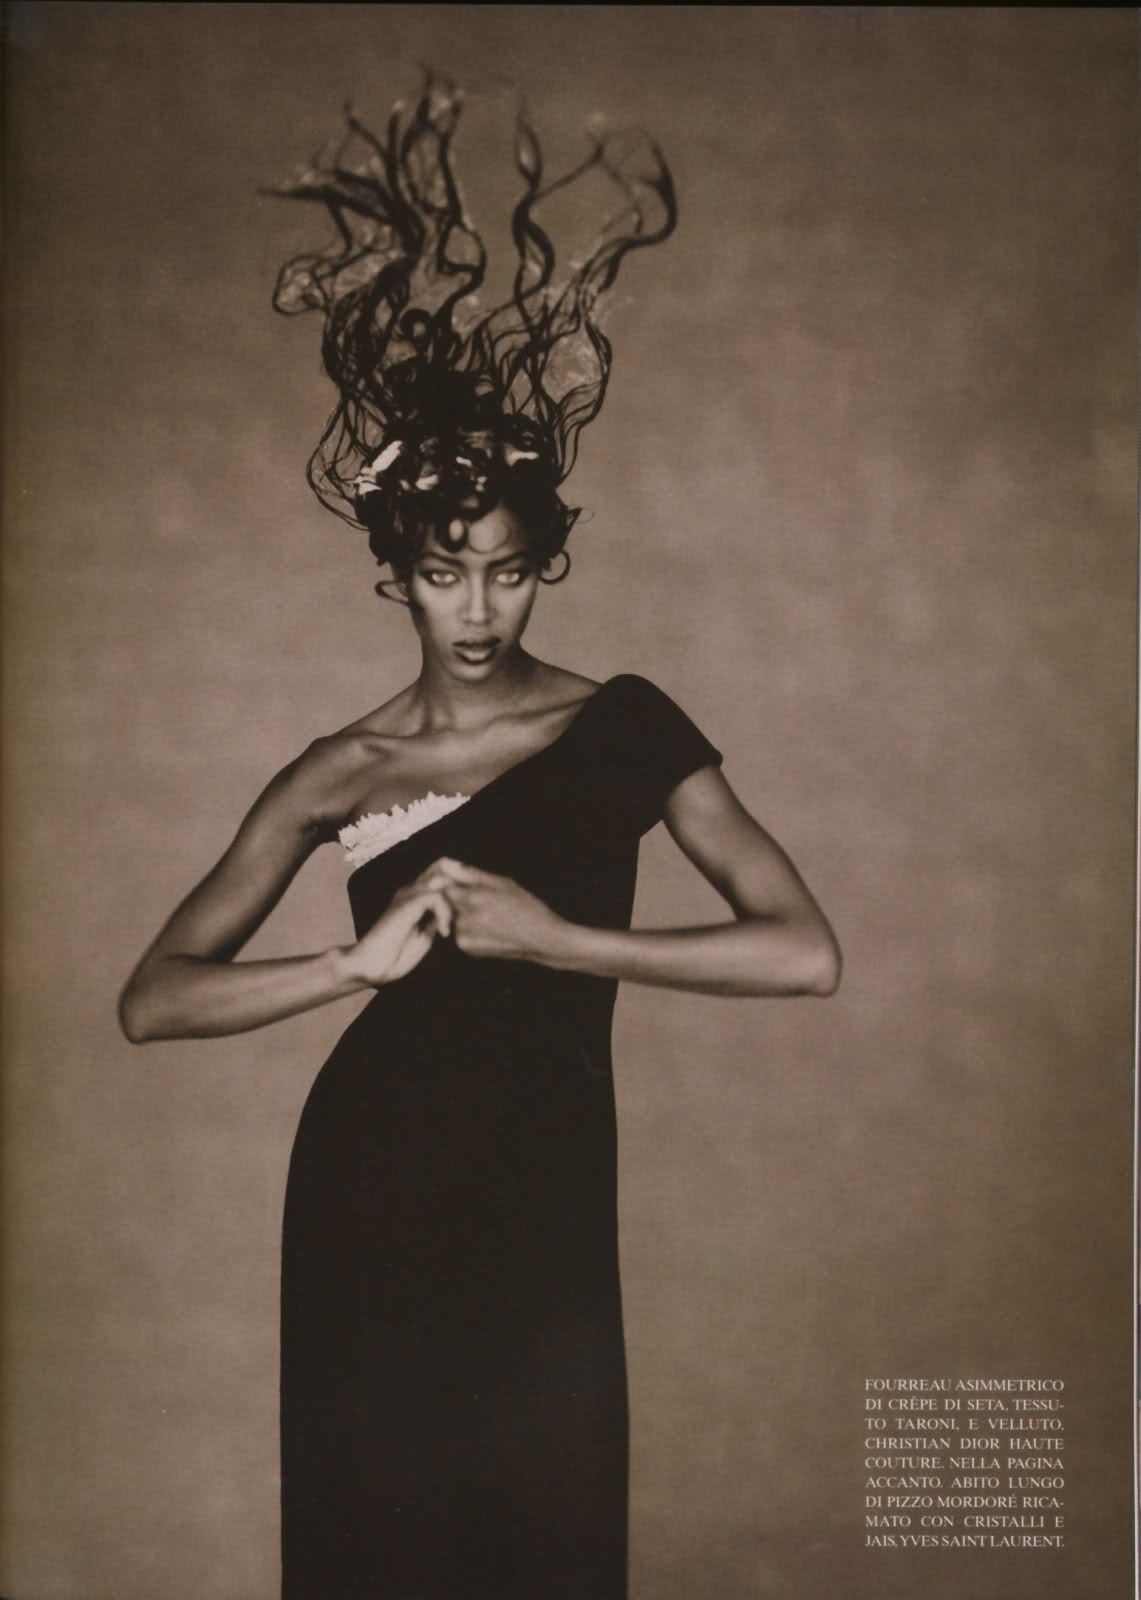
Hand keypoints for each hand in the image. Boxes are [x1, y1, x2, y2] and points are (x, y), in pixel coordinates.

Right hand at [344, 859, 457, 986]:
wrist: (372, 966)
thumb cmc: (395, 956)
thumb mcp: (425, 935)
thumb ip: (436, 920)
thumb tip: (455, 915)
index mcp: (415, 895)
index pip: (442, 873)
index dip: (460, 884)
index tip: (472, 908)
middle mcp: (410, 889)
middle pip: (442, 866)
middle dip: (462, 887)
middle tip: (469, 914)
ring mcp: (407, 894)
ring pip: (442, 878)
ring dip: (455, 901)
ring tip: (455, 923)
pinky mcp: (405, 904)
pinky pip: (435, 896)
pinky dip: (445, 913)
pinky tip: (443, 932)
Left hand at [432, 860, 570, 963]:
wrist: (542, 939)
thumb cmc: (526, 906)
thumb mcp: (502, 883)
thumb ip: (471, 874)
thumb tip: (447, 864)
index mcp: (473, 899)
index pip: (443, 887)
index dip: (452, 883)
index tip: (463, 884)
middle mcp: (465, 920)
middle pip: (447, 902)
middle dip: (459, 898)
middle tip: (484, 900)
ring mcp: (464, 937)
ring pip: (453, 917)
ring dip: (464, 913)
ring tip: (491, 915)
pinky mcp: (467, 948)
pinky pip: (459, 931)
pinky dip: (469, 927)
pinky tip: (490, 927)